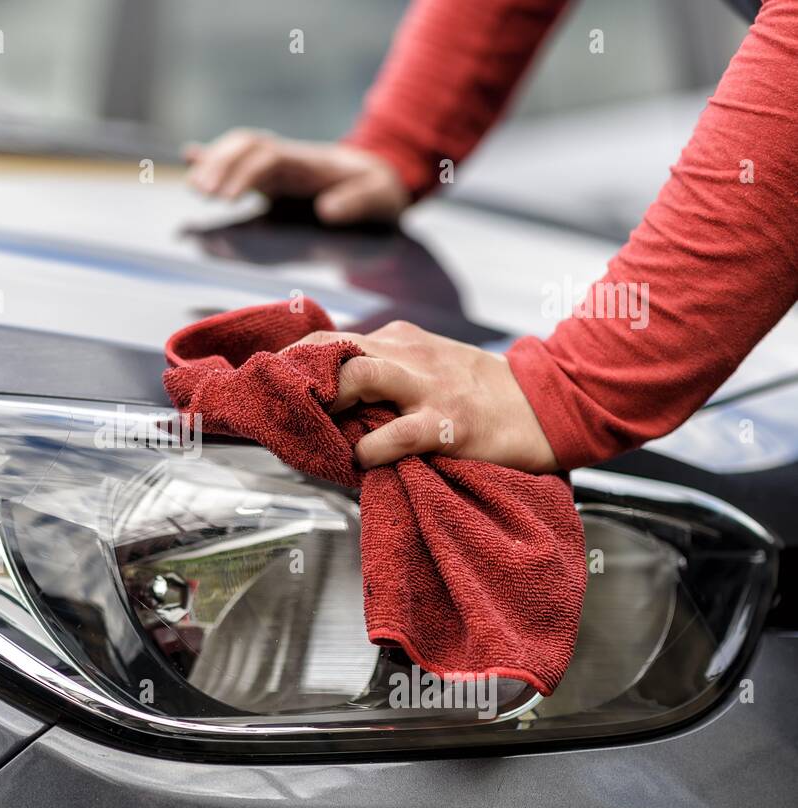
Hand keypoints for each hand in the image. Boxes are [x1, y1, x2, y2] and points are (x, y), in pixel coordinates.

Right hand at [184, 129, 409, 223]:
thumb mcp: (379, 197)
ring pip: (238, 149)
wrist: (380, 176)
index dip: (243, 174)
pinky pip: (239, 160)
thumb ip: (357, 203)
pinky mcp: (272, 175)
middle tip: (200, 194)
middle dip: (219, 166)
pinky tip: (188, 155)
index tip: (225, 199)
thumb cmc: (379, 189)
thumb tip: (326, 212)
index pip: (268, 159)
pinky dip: (213, 156)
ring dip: (213, 162)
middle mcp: (288, 158)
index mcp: (308, 162)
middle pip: (246, 147)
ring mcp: (278, 164)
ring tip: (194, 187)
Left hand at [287, 321, 559, 472]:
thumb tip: (326, 403)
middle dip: (295, 376)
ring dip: (326, 400)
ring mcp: (428, 387)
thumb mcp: (427, 366)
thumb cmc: (483, 393)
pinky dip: (370, 449)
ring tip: (307, 426)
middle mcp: (406, 355)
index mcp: (397, 341)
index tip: (262, 383)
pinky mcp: (448, 423)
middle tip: (270, 404)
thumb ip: (381, 375)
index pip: (328, 340)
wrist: (551, 402)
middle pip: (332, 350)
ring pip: (359, 375)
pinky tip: (358, 461)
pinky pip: (397, 434)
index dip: (291, 361)